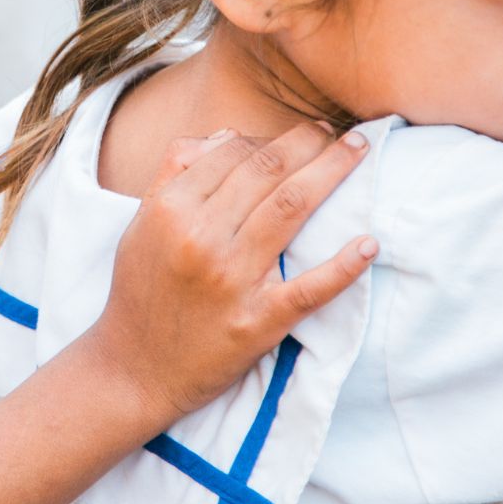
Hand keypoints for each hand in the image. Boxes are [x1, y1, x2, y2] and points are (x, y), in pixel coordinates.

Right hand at [80, 124, 376, 421]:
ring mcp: (231, 280)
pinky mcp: (256, 322)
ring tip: (359, 152)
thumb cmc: (141, 292)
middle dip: (311, 142)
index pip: (234, 153)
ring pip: (291, 208)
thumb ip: (176, 173)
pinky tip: (368, 244)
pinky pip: (308, 288)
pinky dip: (342, 266)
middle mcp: (200, 237)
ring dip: (332, 172)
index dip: (274, 137)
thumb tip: (229, 136)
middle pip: (268, 170)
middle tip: (341, 134)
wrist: (133, 370)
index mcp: (171, 209)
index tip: (302, 135)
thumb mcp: (141, 224)